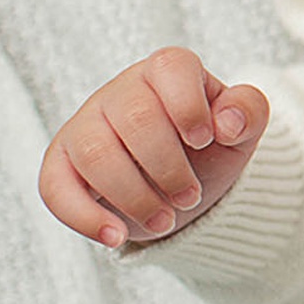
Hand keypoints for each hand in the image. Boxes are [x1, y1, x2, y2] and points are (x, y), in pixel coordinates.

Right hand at [39, 48, 269, 247]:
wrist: (180, 183)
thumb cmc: (209, 146)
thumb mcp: (241, 130)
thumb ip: (249, 111)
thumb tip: (228, 122)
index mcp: (168, 72)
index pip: (171, 67)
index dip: (189, 106)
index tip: (204, 141)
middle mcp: (121, 92)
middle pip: (136, 119)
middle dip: (169, 168)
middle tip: (190, 197)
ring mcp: (85, 126)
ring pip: (96, 154)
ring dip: (135, 197)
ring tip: (167, 221)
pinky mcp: (61, 164)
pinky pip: (54, 188)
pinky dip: (85, 218)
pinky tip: (116, 236)